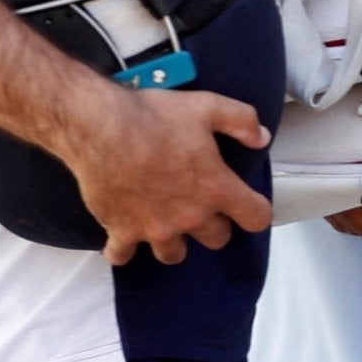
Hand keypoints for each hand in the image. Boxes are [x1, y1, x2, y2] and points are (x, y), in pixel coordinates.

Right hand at [57, 86, 273, 266]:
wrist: (100, 127)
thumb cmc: (154, 116)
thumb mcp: (208, 106)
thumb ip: (242, 121)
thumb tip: (262, 137)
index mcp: (216, 188)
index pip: (256, 217)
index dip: (256, 211)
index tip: (247, 203)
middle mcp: (190, 217)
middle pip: (216, 239)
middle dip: (214, 224)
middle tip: (201, 203)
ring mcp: (155, 229)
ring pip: (174, 254)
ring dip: (174, 240)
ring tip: (166, 221)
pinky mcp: (121, 231)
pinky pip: (123, 255)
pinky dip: (123, 248)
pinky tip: (123, 234)